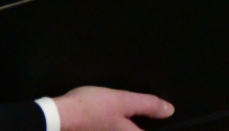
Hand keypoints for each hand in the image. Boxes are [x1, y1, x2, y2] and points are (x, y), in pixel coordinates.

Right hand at [54, 86, 173, 129]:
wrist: (58, 116)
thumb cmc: (93, 108)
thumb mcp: (123, 101)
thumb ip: (147, 105)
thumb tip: (170, 111)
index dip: (155, 127)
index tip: (163, 123)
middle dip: (138, 126)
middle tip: (141, 119)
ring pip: (122, 130)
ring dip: (127, 126)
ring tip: (127, 118)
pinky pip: (108, 130)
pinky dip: (113, 126)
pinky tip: (110, 119)